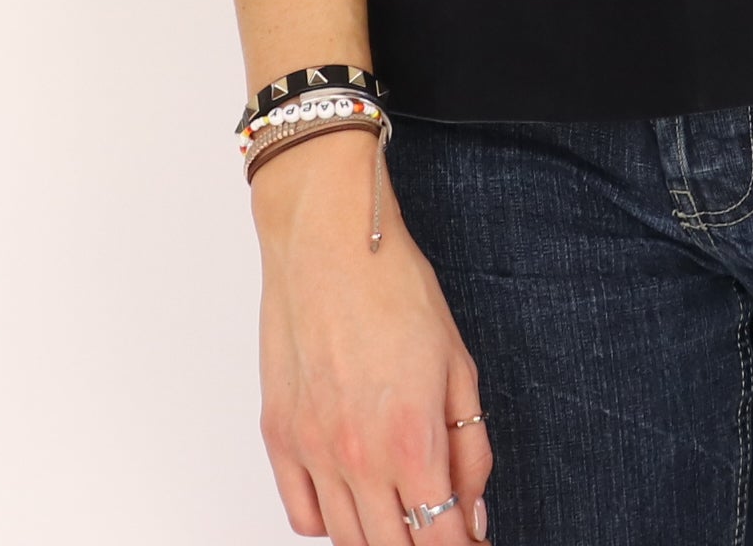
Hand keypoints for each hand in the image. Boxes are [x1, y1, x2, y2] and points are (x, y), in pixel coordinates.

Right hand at [254, 138, 492, 541]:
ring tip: (401, 509)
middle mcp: (357, 457)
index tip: (472, 541)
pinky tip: (353, 496)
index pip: (442, 541)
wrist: (327, 237)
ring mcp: (312, 450)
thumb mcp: (459, 364)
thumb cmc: (394, 286)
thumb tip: (474, 514)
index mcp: (412, 440)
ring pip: (347, 541)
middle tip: (441, 523)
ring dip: (380, 537)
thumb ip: (471, 448)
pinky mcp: (278, 436)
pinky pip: (301, 515)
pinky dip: (329, 521)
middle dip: (425, 543)